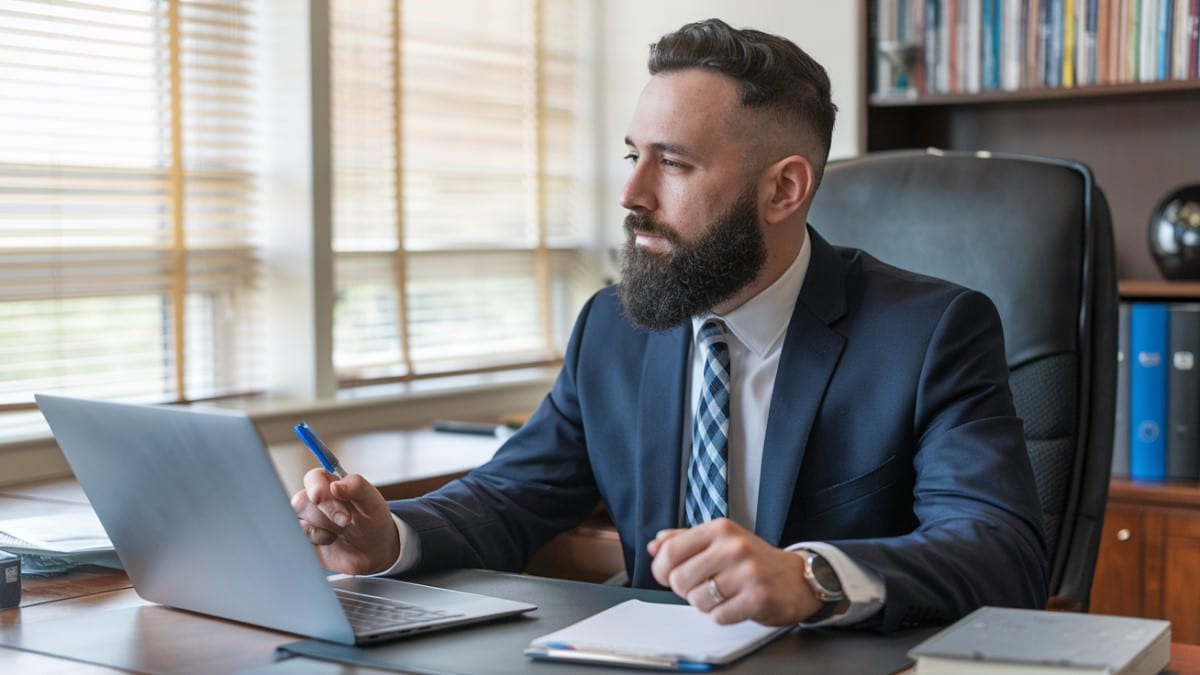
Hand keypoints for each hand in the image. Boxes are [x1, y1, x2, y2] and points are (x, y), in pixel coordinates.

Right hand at [291, 468, 400, 574]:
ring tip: (344, 530)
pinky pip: (303, 539)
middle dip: (326, 511)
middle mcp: (316, 501)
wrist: (375, 552)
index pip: (313, 478)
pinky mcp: (307, 540)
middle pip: (302, 501)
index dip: (316, 487)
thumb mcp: (372, 502)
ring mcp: (309, 521)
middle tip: (346, 521)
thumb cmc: (373, 522)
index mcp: (331, 484)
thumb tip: (335, 485)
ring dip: (325, 527)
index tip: (320, 498)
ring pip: (302, 521)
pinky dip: (319, 540)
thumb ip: (357, 487)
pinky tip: (333, 540)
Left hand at [647, 518, 818, 625]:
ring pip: (697, 601)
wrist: (796, 577)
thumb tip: (654, 545)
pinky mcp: (758, 597)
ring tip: (723, 595)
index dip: (662, 569)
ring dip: (706, 605)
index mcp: (720, 529)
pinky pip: (719, 616)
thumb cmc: (753, 560)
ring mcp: (748, 572)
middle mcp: (734, 547)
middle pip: (680, 579)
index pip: (671, 550)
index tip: (668, 576)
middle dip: (686, 590)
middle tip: (704, 586)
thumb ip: (685, 540)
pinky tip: (736, 604)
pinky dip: (723, 615)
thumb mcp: (720, 540)